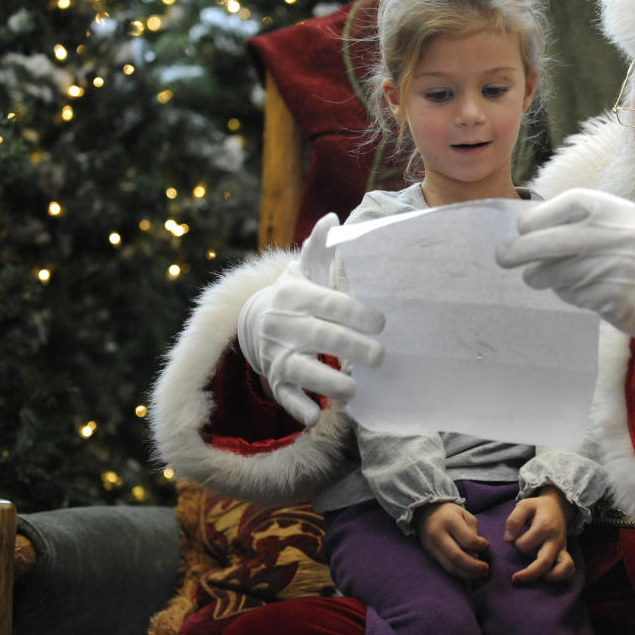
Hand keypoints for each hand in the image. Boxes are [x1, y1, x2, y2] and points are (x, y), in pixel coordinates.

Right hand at [237, 213, 385, 426]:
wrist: (252, 322)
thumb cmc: (294, 295)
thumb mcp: (303, 269)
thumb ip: (320, 247)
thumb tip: (333, 218)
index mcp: (295, 296)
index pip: (328, 303)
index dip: (355, 312)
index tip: (382, 322)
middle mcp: (285, 325)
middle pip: (321, 337)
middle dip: (353, 348)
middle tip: (381, 357)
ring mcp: (278, 354)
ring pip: (303, 370)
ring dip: (330, 383)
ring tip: (354, 389)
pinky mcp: (276, 380)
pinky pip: (286, 397)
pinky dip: (299, 409)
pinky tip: (316, 416)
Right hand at [416, 502, 490, 579]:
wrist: (426, 512)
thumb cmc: (451, 513)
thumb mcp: (465, 515)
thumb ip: (472, 532)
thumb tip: (476, 556)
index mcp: (450, 521)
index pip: (467, 539)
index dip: (480, 546)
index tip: (487, 546)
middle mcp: (438, 534)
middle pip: (457, 557)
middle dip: (474, 566)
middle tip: (486, 569)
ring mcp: (432, 545)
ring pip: (451, 566)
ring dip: (468, 573)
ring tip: (481, 574)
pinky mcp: (430, 554)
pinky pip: (446, 567)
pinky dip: (460, 572)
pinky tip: (470, 573)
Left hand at [496, 188, 634, 355]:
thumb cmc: (618, 252)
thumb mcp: (606, 225)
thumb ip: (571, 221)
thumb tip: (519, 228)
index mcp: (616, 210)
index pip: (572, 204)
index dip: (541, 216)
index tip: (521, 228)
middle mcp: (622, 235)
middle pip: (559, 240)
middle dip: (522, 250)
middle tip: (501, 257)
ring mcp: (622, 266)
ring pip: (561, 272)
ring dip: (539, 276)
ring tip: (536, 277)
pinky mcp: (618, 296)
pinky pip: (574, 294)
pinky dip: (564, 293)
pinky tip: (572, 289)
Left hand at [504, 487, 575, 583]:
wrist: (558, 506)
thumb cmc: (538, 507)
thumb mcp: (524, 505)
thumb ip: (513, 520)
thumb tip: (508, 540)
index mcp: (544, 526)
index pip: (524, 545)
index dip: (514, 544)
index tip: (512, 538)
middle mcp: (555, 539)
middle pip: (545, 562)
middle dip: (529, 574)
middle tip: (514, 579)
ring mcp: (562, 547)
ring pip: (564, 568)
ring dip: (550, 577)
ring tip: (536, 577)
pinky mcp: (564, 552)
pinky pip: (569, 568)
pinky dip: (561, 576)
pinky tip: (547, 575)